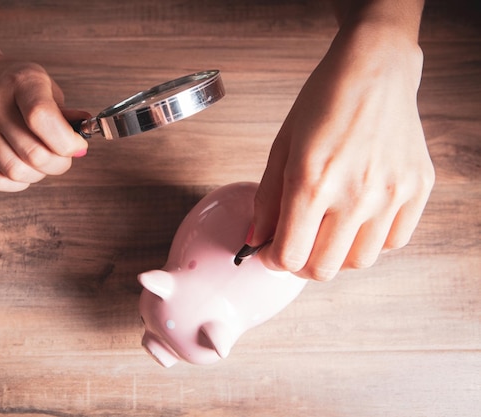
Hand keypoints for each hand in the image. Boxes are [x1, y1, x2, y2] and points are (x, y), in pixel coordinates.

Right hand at [0, 51, 88, 191]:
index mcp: (21, 83)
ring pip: (16, 171)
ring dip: (40, 174)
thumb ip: (65, 112)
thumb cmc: (13, 82)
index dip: (68, 141)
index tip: (78, 145)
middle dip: (60, 162)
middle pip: (34, 153)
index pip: (42, 118)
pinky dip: (20, 182)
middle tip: (64, 155)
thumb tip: (85, 133)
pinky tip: (27, 168)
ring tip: (45, 161)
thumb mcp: (44, 83)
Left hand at [251, 22, 434, 280]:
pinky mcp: (417, 189)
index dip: (273, 261)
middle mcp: (355, 194)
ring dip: (336, 254)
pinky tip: (358, 218)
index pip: (289, 257)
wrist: (374, 70)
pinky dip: (371, 240)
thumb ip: (266, 201)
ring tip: (328, 229)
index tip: (271, 252)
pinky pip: (393, 241)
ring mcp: (391, 194)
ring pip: (359, 262)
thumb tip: (256, 240)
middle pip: (323, 269)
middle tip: (297, 244)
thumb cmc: (323, 104)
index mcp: (312, 182)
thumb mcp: (281, 148)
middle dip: (301, 264)